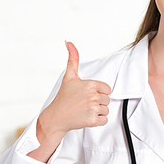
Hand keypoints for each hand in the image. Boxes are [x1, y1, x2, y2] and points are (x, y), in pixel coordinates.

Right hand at [29, 41, 110, 162]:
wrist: (56, 117)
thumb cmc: (63, 97)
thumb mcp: (69, 77)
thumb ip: (73, 59)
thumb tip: (69, 42)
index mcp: (90, 84)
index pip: (107, 89)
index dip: (99, 92)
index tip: (88, 95)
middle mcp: (93, 96)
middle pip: (107, 100)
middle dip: (98, 102)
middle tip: (84, 103)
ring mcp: (93, 108)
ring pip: (106, 110)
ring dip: (98, 112)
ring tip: (85, 110)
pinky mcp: (93, 120)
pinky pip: (105, 120)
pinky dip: (98, 121)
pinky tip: (87, 117)